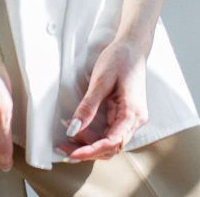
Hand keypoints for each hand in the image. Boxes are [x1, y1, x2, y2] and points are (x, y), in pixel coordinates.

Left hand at [57, 39, 148, 161]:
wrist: (132, 46)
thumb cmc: (119, 58)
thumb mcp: (100, 80)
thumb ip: (88, 106)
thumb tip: (74, 129)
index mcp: (132, 113)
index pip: (112, 143)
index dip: (91, 150)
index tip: (71, 153)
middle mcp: (135, 119)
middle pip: (111, 147)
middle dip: (87, 150)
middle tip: (64, 147)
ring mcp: (132, 118)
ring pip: (110, 141)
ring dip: (90, 143)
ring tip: (68, 137)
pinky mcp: (126, 114)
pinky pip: (110, 131)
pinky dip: (95, 133)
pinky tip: (79, 128)